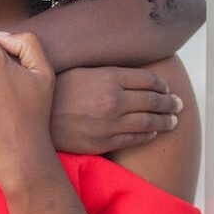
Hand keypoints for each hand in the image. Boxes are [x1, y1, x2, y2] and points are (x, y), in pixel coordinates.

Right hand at [51, 67, 181, 154]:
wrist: (36, 119)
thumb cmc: (55, 92)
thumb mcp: (79, 72)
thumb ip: (105, 73)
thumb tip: (127, 74)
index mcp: (108, 77)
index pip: (147, 79)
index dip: (160, 83)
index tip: (166, 87)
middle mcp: (114, 99)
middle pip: (153, 100)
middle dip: (169, 102)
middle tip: (178, 104)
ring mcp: (111, 122)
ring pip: (149, 121)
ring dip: (165, 120)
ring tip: (172, 120)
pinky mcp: (106, 141)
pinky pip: (135, 138)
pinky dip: (148, 134)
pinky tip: (152, 132)